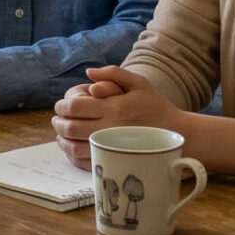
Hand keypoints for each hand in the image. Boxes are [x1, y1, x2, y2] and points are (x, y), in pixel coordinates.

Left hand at [51, 65, 188, 167]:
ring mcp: (111, 148)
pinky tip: (72, 148)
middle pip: (70, 127)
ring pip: (74, 147)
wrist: (178, 135)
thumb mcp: (139, 83)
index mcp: (114, 107)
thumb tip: (88, 72)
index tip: (60, 106)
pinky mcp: (115, 161)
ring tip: (60, 134)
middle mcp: (110, 128)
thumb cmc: (157, 107)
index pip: (75, 107)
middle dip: (58, 123)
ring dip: (61, 140)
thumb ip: (113, 73)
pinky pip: (86, 162)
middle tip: (56, 120)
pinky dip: (73, 156)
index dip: (62, 107)